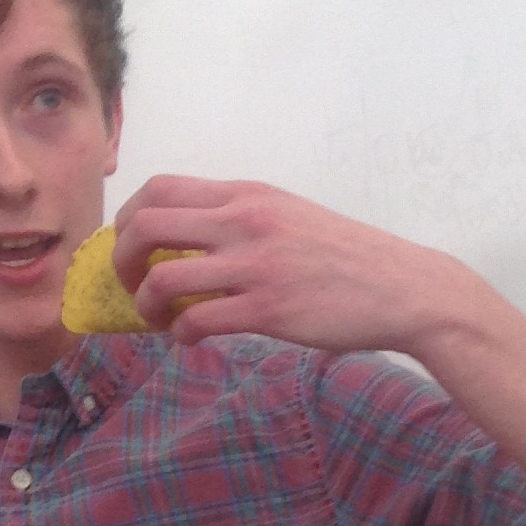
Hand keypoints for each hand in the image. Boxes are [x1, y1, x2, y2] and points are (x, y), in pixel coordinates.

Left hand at [111, 176, 481, 360]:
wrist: (404, 289)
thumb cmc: (350, 259)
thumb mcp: (291, 216)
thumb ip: (244, 218)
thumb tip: (195, 238)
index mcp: (248, 195)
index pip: (160, 188)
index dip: (129, 217)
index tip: (131, 245)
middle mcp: (245, 221)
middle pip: (147, 224)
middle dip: (121, 258)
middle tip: (130, 283)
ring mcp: (255, 265)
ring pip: (164, 276)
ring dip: (145, 302)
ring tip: (156, 318)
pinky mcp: (269, 310)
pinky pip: (198, 319)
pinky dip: (180, 333)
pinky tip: (190, 338)